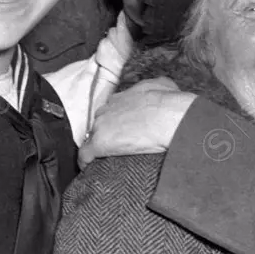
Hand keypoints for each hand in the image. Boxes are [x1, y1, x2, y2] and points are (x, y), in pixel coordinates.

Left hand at [79, 78, 196, 167]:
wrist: (168, 117)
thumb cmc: (169, 102)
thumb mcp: (163, 85)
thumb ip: (154, 87)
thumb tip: (159, 89)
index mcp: (120, 97)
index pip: (111, 110)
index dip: (116, 121)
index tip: (123, 128)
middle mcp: (107, 109)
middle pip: (100, 123)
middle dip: (107, 132)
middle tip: (119, 143)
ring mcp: (101, 126)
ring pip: (93, 137)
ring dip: (99, 146)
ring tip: (107, 158)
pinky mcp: (99, 143)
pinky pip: (85, 155)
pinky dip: (86, 162)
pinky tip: (89, 168)